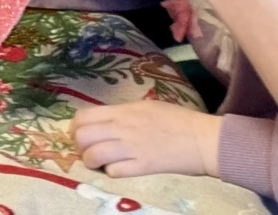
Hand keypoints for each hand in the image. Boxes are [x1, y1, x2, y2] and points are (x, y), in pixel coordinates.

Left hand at [71, 100, 220, 178]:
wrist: (201, 138)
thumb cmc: (177, 119)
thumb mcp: (146, 106)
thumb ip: (123, 113)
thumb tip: (105, 121)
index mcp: (122, 111)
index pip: (84, 116)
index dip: (75, 127)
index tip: (79, 134)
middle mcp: (122, 127)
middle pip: (83, 136)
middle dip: (79, 145)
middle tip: (87, 150)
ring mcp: (131, 148)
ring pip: (93, 155)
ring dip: (91, 162)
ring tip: (98, 163)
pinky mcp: (142, 167)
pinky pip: (114, 171)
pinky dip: (111, 172)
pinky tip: (117, 169)